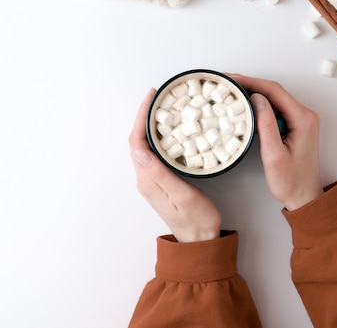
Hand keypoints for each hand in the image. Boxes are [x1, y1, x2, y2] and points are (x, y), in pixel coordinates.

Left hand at [129, 89, 221, 241]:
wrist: (200, 240)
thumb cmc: (196, 220)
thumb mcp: (182, 195)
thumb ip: (161, 174)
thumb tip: (140, 151)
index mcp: (148, 180)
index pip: (137, 142)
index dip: (141, 117)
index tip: (150, 98)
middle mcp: (146, 178)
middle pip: (138, 141)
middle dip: (144, 116)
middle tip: (157, 97)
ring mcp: (152, 180)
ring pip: (145, 145)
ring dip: (150, 125)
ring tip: (162, 107)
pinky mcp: (161, 181)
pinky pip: (154, 153)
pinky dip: (158, 136)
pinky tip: (169, 130)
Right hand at [229, 74, 322, 210]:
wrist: (304, 197)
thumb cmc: (291, 182)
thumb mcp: (274, 156)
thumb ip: (266, 126)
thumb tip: (257, 99)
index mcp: (303, 119)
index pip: (274, 91)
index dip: (251, 82)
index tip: (232, 79)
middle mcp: (305, 115)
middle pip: (274, 91)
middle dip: (250, 84)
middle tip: (227, 82)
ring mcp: (301, 119)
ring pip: (274, 98)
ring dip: (253, 93)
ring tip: (232, 91)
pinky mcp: (295, 125)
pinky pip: (276, 108)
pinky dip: (259, 105)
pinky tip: (245, 105)